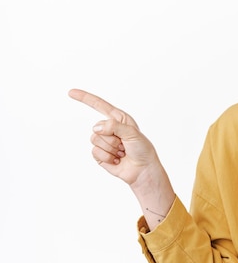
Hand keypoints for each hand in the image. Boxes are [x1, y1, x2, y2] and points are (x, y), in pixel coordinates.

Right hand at [69, 89, 175, 228]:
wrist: (142, 170)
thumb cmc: (142, 149)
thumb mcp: (132, 133)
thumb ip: (114, 126)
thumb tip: (95, 128)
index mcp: (119, 119)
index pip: (99, 105)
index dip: (85, 98)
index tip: (70, 92)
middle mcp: (110, 128)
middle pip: (97, 127)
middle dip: (112, 138)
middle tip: (124, 145)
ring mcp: (104, 141)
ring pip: (95, 140)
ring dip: (110, 148)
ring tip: (122, 152)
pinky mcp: (100, 154)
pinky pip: (95, 152)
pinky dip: (107, 157)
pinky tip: (117, 160)